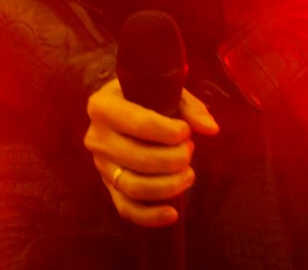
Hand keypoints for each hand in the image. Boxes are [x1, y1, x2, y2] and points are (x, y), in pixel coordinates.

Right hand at [83, 76, 220, 227]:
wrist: (125, 108)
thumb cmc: (147, 96)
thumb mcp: (166, 91)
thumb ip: (190, 108)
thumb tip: (211, 129)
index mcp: (102, 105)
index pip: (139, 124)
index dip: (170, 133)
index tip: (187, 133)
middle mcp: (96, 137)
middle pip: (138, 159)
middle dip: (174, 160)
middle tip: (190, 151)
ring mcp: (100, 165)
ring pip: (133, 186)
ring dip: (168, 186)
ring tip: (188, 174)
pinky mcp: (108, 186)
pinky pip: (126, 209)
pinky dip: (150, 216)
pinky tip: (173, 213)